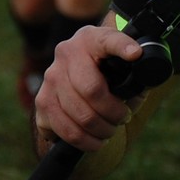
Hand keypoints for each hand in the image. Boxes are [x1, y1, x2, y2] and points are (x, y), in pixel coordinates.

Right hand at [33, 26, 141, 151]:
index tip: (135, 54)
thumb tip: (138, 93)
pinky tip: (93, 140)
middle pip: (92, 90)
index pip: (108, 40)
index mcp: (92, 38)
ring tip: (109, 131)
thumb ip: (136, 76)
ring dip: (100, 131)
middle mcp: (66, 53)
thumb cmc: (110, 73)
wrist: (80, 76)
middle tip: (123, 118)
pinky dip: (83, 141)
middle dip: (113, 113)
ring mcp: (50, 77)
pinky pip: (63, 129)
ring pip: (79, 115)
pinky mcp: (41, 101)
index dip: (122, 46)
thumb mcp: (125, 67)